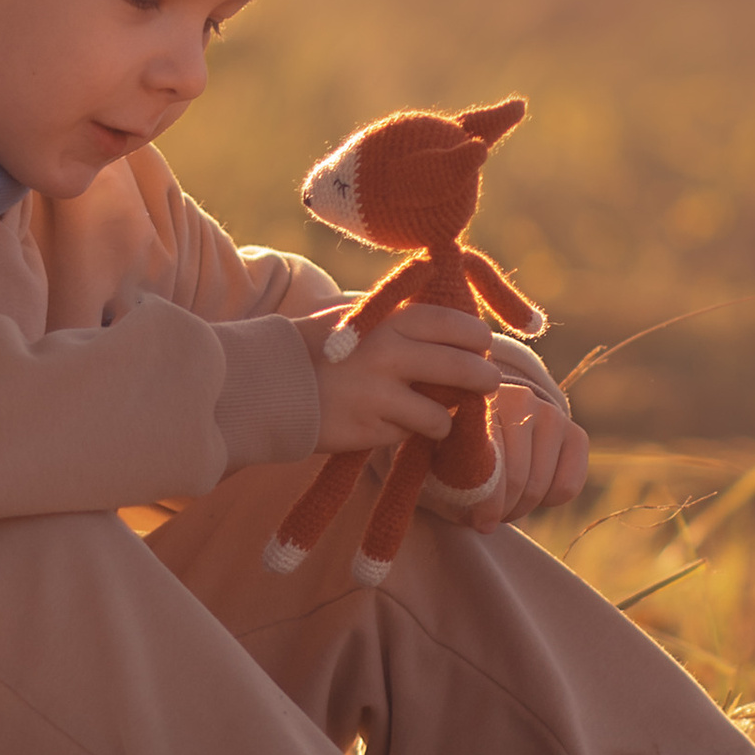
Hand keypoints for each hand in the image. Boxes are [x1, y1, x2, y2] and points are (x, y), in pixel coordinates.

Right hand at [298, 301, 501, 457]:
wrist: (266, 383)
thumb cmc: (315, 345)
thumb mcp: (357, 318)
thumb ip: (398, 318)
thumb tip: (451, 324)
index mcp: (389, 321)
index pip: (455, 326)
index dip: (476, 336)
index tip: (482, 344)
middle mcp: (389, 355)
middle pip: (462, 370)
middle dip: (484, 379)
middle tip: (488, 383)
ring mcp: (379, 396)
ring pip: (441, 415)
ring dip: (443, 418)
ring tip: (434, 416)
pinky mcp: (368, 431)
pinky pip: (407, 436)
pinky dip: (405, 432)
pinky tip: (388, 422)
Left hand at [465, 377, 590, 528]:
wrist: (481, 428)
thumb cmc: (451, 453)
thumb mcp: (438, 465)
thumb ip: (451, 481)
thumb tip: (481, 514)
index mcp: (477, 401)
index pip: (488, 465)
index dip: (484, 504)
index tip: (478, 522)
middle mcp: (519, 399)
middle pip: (518, 480)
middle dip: (502, 509)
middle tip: (489, 516)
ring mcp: (550, 413)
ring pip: (540, 486)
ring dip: (521, 508)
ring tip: (504, 504)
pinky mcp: (574, 432)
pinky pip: (568, 486)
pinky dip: (549, 500)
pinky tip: (530, 490)